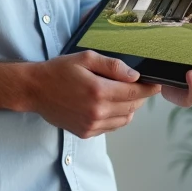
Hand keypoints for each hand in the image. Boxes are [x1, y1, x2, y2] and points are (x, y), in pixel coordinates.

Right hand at [27, 51, 159, 138]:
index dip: (150, 88)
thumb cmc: (59, 71)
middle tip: (137, 85)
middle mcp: (97, 111)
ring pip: (125, 119)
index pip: (135, 92)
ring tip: (121, 94)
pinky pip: (112, 127)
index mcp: (99, 91)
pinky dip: (116, 117)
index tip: (156, 83)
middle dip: (139, 96)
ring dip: (129, 107)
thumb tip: (134, 75)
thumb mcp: (86, 58)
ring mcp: (92, 125)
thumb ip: (112, 66)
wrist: (35, 90)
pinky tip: (108, 105)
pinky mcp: (86, 132)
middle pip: (133, 106)